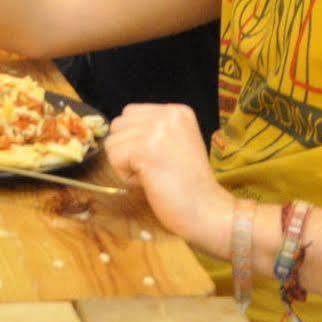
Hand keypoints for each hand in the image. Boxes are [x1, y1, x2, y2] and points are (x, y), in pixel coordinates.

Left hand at [104, 103, 233, 253]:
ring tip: (154, 175)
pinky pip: (114, 157)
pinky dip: (126, 176)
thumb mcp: (175, 143)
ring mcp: (156, 129)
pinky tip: (150, 182)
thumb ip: (153, 131)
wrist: (208, 210)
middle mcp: (167, 114)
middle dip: (127, 150)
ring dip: (126, 164)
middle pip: (118, 124)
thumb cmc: (190, 185)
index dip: (135, 140)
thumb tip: (119, 132)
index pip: (130, 113)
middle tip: (155, 169)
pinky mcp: (144, 148)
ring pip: (113, 142)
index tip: (159, 158)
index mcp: (177, 110)